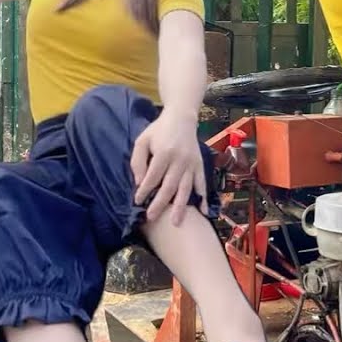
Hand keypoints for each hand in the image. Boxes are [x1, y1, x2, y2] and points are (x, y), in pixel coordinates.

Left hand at [130, 109, 206, 225]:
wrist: (182, 118)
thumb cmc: (158, 131)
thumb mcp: (142, 141)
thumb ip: (138, 161)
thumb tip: (139, 183)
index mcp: (164, 153)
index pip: (153, 176)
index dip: (145, 190)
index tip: (137, 201)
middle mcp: (180, 160)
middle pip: (169, 186)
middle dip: (160, 203)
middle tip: (151, 218)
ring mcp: (192, 164)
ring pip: (186, 188)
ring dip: (180, 206)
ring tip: (176, 223)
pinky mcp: (199, 165)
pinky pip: (202, 183)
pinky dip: (203, 198)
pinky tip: (204, 212)